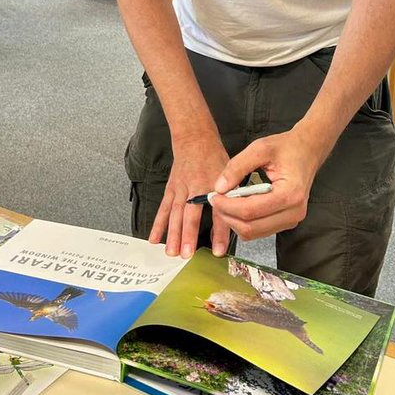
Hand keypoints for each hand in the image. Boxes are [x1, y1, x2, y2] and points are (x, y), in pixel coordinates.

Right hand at [149, 131, 230, 258]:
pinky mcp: (171, 189)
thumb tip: (240, 220)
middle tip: (187, 255)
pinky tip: (154, 239)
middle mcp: (196, 187)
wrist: (195, 139)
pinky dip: (158, 224)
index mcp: (214, 185)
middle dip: (188, 235)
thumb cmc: (215, 158)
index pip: (219, 212)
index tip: (219, 251)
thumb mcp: (231, 174)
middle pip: (191, 214)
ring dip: (172, 234)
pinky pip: (163, 208)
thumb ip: (234, 195)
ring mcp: (181, 189)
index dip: (219, 232)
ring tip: (172, 253)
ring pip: (175, 213)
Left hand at [209, 129, 319, 241]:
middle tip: (216, 200)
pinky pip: (259, 230)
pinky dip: (244, 221)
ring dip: (234, 221)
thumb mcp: (260, 148)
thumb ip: (237, 167)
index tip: (213, 195)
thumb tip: (219, 188)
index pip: (250, 211)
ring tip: (226, 201)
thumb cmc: (287, 148)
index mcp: (290, 194)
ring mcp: (292, 220)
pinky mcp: (287, 222)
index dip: (227, 206)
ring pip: (253, 233)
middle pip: (250, 227)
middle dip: (228, 216)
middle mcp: (294, 212)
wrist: (307, 151)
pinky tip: (239, 205)